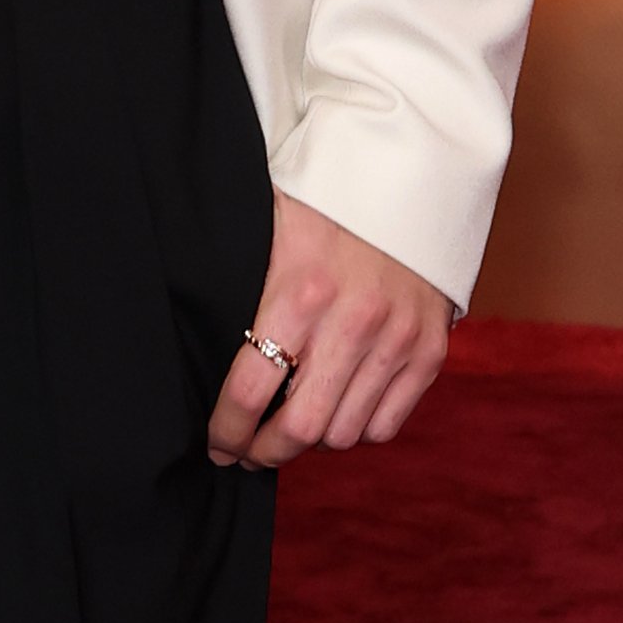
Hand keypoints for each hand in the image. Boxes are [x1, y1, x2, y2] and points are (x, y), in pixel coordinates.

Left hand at [205, 199, 456, 471]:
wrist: (414, 170)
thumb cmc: (327, 197)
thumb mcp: (269, 224)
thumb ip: (238, 281)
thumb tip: (192, 334)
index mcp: (300, 292)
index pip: (248, 392)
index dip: (226, 432)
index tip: (217, 445)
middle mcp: (353, 323)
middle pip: (299, 428)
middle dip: (264, 451)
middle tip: (248, 452)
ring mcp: (396, 340)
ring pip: (343, 434)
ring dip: (313, 439)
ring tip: (294, 423)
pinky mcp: (430, 350)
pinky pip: (386, 424)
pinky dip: (359, 427)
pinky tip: (339, 407)